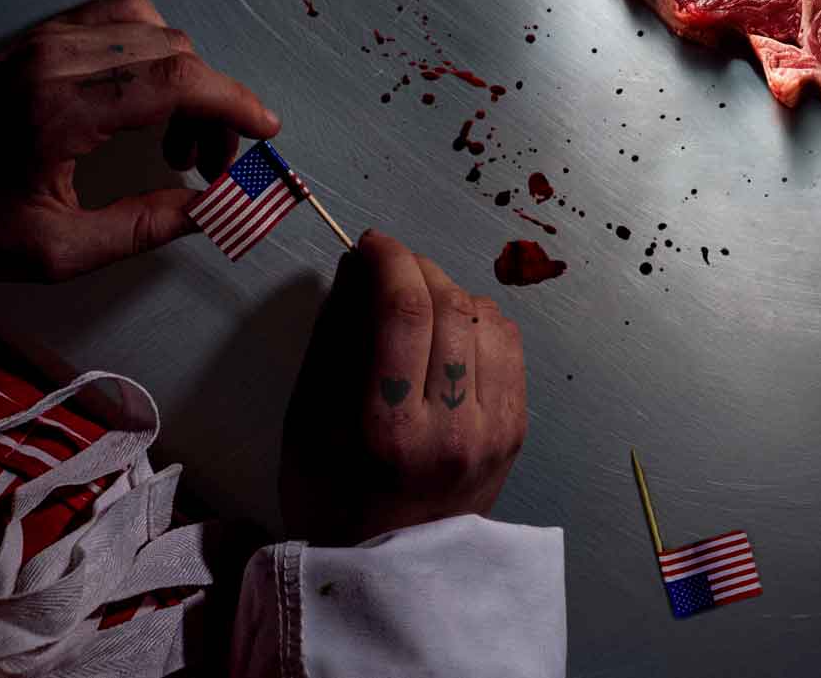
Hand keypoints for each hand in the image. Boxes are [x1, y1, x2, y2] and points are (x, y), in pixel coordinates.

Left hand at [0, 0, 279, 282]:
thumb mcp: (63, 251)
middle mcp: (55, 60)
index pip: (176, 80)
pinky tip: (141, 106)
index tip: (266, 131)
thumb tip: (216, 209)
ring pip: (148, 28)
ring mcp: (42, 42)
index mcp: (62, 110)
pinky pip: (113, 21)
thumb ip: (147, 224)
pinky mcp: (34, 41)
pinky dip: (147, 54)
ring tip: (173, 143)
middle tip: (209, 167)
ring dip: (180, 77)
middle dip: (212, 103)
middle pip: (172, 51)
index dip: (234, 102)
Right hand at [280, 230, 528, 545]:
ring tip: (421, 300)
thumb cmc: (331, 498)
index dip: (389, 258)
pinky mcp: (515, 434)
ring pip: (489, 320)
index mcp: (387, 428)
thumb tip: (357, 271)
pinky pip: (511, 349)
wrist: (389, 576)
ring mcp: (492, 432)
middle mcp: (451, 428)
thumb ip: (333, 340)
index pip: (402, 309)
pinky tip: (454, 331)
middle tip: (391, 264)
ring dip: (452, 292)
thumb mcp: (306, 422)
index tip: (370, 244)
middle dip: (418, 267)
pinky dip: (482, 323)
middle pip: (451, 306)